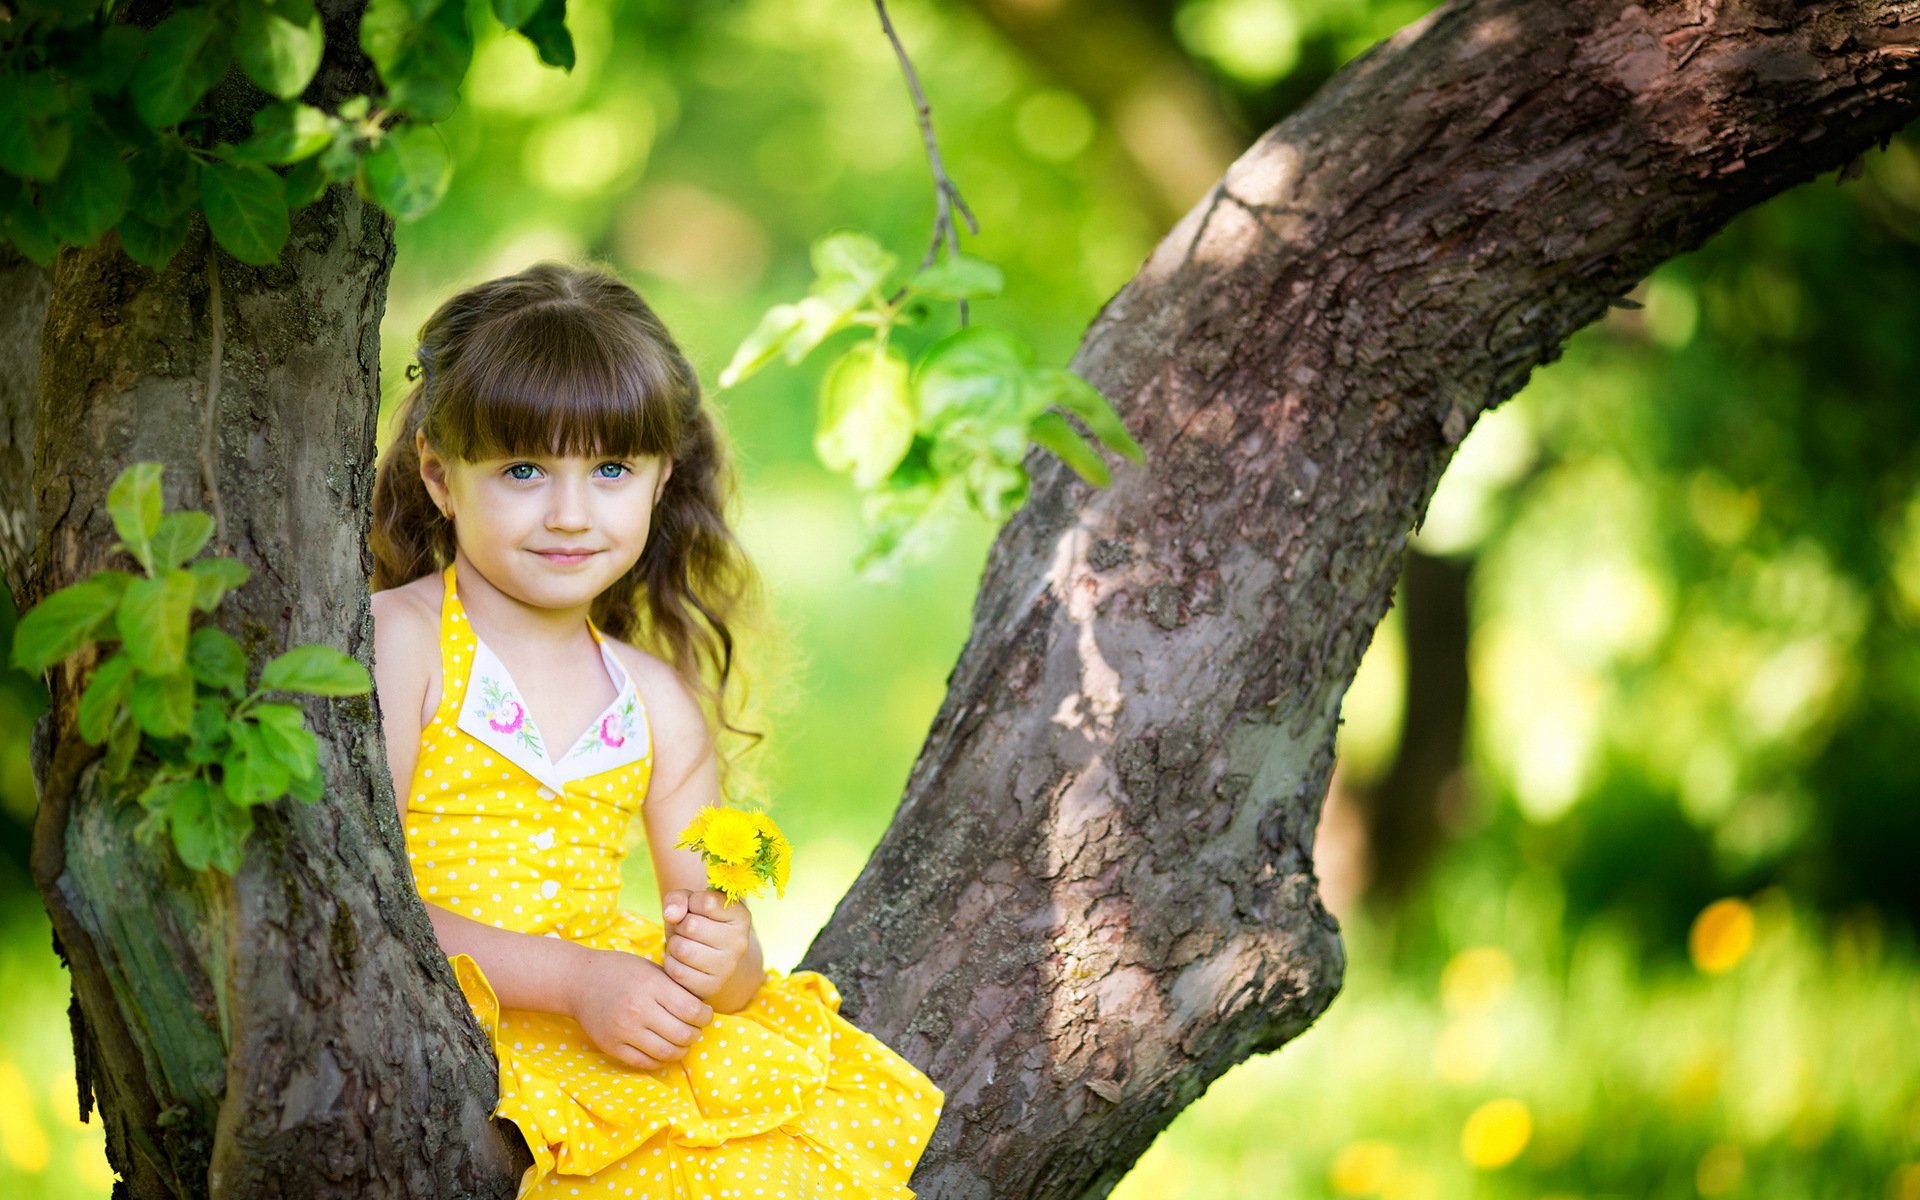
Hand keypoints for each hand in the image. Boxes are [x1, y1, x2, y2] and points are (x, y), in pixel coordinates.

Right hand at [567, 947, 713, 1070]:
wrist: (579, 981)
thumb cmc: (622, 971)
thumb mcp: (651, 969)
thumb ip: (676, 987)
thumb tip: (704, 1009)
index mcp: (651, 985)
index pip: (692, 1010)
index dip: (705, 1016)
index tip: (705, 1014)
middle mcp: (638, 1009)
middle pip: (683, 1034)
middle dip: (695, 1034)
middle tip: (694, 1029)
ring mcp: (623, 1030)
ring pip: (667, 1052)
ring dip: (681, 1050)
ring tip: (681, 1041)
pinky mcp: (612, 1046)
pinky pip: (645, 1063)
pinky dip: (660, 1060)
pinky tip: (663, 1049)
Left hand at [661, 888, 751, 1002]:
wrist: (704, 957)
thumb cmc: (696, 923)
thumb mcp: (688, 903)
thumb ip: (679, 898)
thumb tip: (671, 915)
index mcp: (741, 915)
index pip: (706, 902)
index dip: (691, 903)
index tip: (695, 909)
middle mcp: (740, 942)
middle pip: (691, 925)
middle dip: (679, 925)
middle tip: (686, 930)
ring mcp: (728, 967)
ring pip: (683, 949)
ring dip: (674, 945)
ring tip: (684, 945)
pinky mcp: (711, 987)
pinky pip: (677, 972)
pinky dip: (671, 964)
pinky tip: (681, 962)